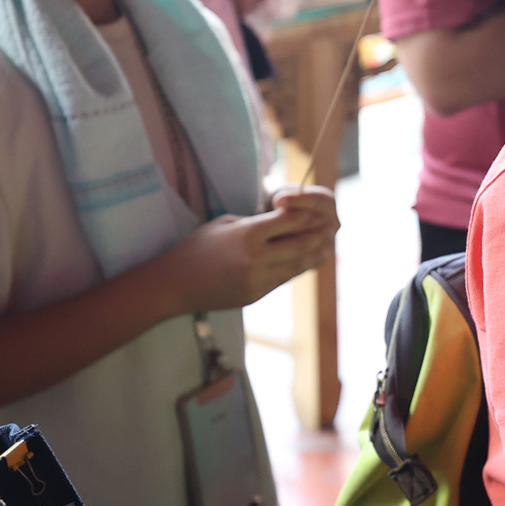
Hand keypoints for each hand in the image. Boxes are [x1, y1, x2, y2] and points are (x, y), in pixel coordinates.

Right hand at [153, 187, 337, 312]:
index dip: (305, 215)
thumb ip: (255, 223)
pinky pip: (282, 280)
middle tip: (331, 228)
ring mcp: (257, 280)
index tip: (317, 210)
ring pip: (296, 266)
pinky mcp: (255, 296)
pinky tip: (303, 263)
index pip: (289, 221)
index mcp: (247, 234)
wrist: (173, 286)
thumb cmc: (195, 248)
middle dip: (317, 235)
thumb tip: (282, 221)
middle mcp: (256, 258)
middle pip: (300, 244)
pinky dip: (294, 269)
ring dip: (313, 255)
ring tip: (327, 247)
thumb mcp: (224, 224)